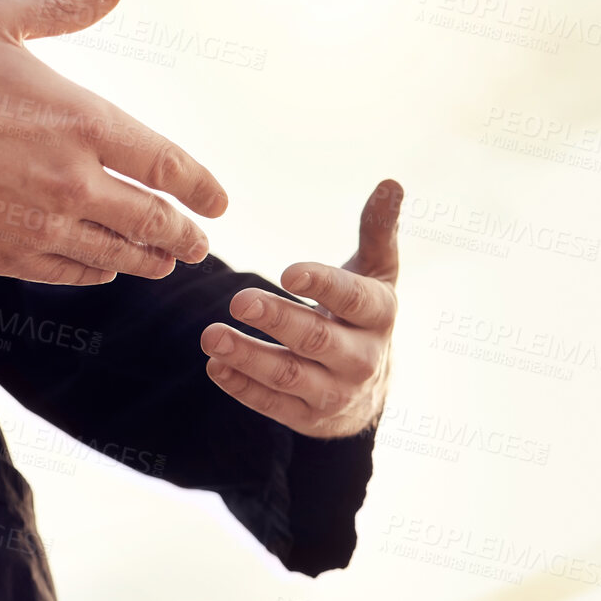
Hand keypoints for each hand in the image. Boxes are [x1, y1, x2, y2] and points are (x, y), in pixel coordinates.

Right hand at [0, 0, 227, 284]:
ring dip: (144, 261)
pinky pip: (67, 274)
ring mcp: (38, 226)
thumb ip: (62, 7)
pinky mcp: (2, 255)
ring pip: (114, 256)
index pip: (167, 164)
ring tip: (160, 263)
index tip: (219, 202)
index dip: (202, 187)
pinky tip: (100, 268)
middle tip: (197, 243)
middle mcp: (71, 182)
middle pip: (152, 222)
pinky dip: (93, 273)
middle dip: (182, 235)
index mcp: (82, 121)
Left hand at [199, 180, 402, 438]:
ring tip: (210, 336)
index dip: (322, 285)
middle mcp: (363, 358)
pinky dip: (241, 387)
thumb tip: (390, 182)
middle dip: (276, 321)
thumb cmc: (362, 314)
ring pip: (289, 376)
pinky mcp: (308, 417)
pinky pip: (272, 404)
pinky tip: (215, 365)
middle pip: (317, 339)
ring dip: (248, 357)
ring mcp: (336, 393)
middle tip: (237, 300)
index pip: (354, 299)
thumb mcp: (376, 273)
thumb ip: (377, 230)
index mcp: (379, 314)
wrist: (369, 386)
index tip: (287, 272)